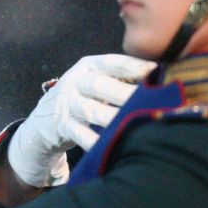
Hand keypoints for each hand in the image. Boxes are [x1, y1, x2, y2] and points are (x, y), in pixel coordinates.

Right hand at [6, 53, 154, 186]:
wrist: (44, 120)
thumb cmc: (84, 98)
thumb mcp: (97, 82)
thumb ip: (123, 78)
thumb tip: (164, 80)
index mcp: (88, 66)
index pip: (112, 62)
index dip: (133, 66)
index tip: (154, 71)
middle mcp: (75, 81)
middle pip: (100, 85)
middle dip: (125, 93)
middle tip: (150, 101)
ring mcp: (66, 103)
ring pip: (92, 110)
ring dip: (113, 118)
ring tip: (133, 124)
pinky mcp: (60, 125)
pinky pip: (80, 133)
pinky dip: (94, 140)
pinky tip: (110, 145)